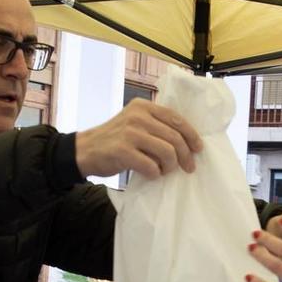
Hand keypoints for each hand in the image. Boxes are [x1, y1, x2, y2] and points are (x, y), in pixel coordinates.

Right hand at [75, 98, 202, 177]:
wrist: (84, 150)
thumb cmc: (113, 140)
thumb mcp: (133, 123)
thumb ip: (154, 125)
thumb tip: (185, 141)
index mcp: (143, 106)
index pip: (176, 119)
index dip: (191, 135)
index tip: (198, 148)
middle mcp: (137, 116)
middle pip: (175, 137)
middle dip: (185, 155)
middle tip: (188, 167)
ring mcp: (130, 133)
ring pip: (167, 151)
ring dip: (170, 166)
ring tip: (165, 171)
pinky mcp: (122, 151)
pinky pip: (151, 166)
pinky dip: (155, 174)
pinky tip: (151, 174)